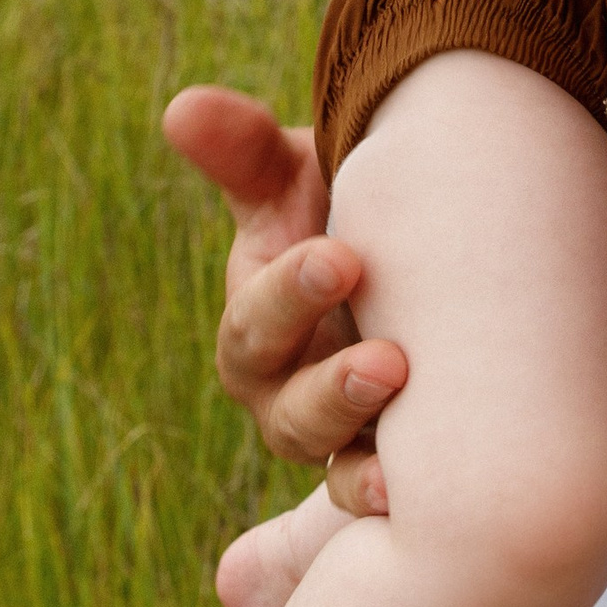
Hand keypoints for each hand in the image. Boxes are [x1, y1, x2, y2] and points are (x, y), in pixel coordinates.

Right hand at [162, 85, 404, 515]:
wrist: (420, 249)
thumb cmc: (341, 211)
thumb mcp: (298, 177)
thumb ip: (245, 149)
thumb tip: (183, 107)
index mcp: (260, 326)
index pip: (258, 324)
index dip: (291, 295)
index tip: (341, 256)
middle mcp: (289, 392)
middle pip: (291, 411)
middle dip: (335, 389)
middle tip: (390, 362)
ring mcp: (342, 436)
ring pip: (335, 464)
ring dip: (366, 455)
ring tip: (423, 423)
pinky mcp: (391, 464)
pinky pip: (378, 499)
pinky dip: (391, 500)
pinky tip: (420, 491)